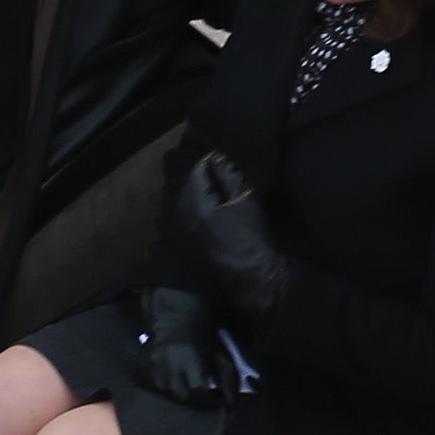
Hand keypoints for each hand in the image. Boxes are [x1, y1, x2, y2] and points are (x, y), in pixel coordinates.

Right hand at [130, 285, 231, 403]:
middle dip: (195, 401)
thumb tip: (230, 403)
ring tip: (191, 391)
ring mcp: (154, 363)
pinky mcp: (145, 365)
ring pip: (167, 393)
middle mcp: (169, 361)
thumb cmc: (202, 337)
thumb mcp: (218, 354)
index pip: (198, 389)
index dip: (209, 401)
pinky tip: (177, 384)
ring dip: (181, 395)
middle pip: (181, 395)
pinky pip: (156, 386)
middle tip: (205, 400)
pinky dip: (167, 389)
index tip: (217, 403)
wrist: (175, 318)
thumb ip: (227, 378)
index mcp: (189, 355)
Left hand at [175, 149, 289, 316]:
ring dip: (196, 195)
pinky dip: (195, 211)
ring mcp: (182, 235)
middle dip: (199, 179)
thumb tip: (218, 159)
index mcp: (196, 206)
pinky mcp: (186, 247)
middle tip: (216, 172)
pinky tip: (210, 212)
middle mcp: (182, 219)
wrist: (250, 277)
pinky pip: (186, 220)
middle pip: (187, 189)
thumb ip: (229, 177)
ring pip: (184, 205)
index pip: (196, 174)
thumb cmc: (251, 237)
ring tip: (214, 191)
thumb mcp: (245, 201)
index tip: (217, 156)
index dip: (207, 163)